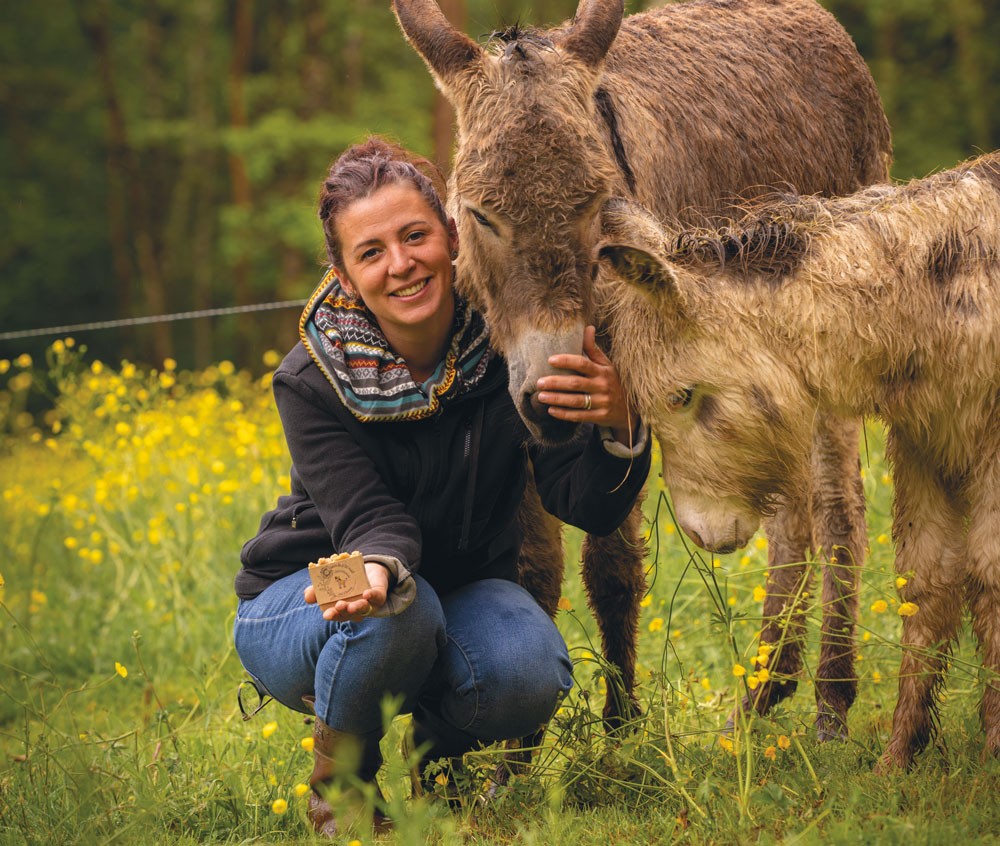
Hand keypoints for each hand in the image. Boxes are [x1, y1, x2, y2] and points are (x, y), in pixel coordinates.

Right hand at [303, 562, 389, 621]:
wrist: (365, 570)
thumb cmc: (343, 581)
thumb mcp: (328, 583)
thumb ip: (317, 591)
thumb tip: (307, 597)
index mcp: (343, 609)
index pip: (338, 615)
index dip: (332, 615)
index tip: (326, 614)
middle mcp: (356, 610)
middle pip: (351, 614)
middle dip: (344, 612)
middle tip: (338, 606)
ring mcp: (369, 604)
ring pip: (364, 609)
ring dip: (357, 607)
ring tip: (350, 605)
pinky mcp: (379, 595)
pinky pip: (377, 598)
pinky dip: (372, 596)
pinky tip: (366, 593)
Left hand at [535, 325, 636, 444]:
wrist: (629, 409)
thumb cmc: (612, 382)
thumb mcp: (606, 365)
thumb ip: (594, 349)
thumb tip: (588, 327)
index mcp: (603, 371)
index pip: (583, 363)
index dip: (566, 361)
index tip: (550, 360)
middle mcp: (603, 386)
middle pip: (576, 383)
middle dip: (556, 382)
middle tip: (539, 382)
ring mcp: (602, 403)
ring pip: (576, 401)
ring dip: (557, 399)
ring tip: (541, 396)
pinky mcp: (600, 417)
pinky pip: (580, 416)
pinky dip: (564, 414)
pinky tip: (551, 410)